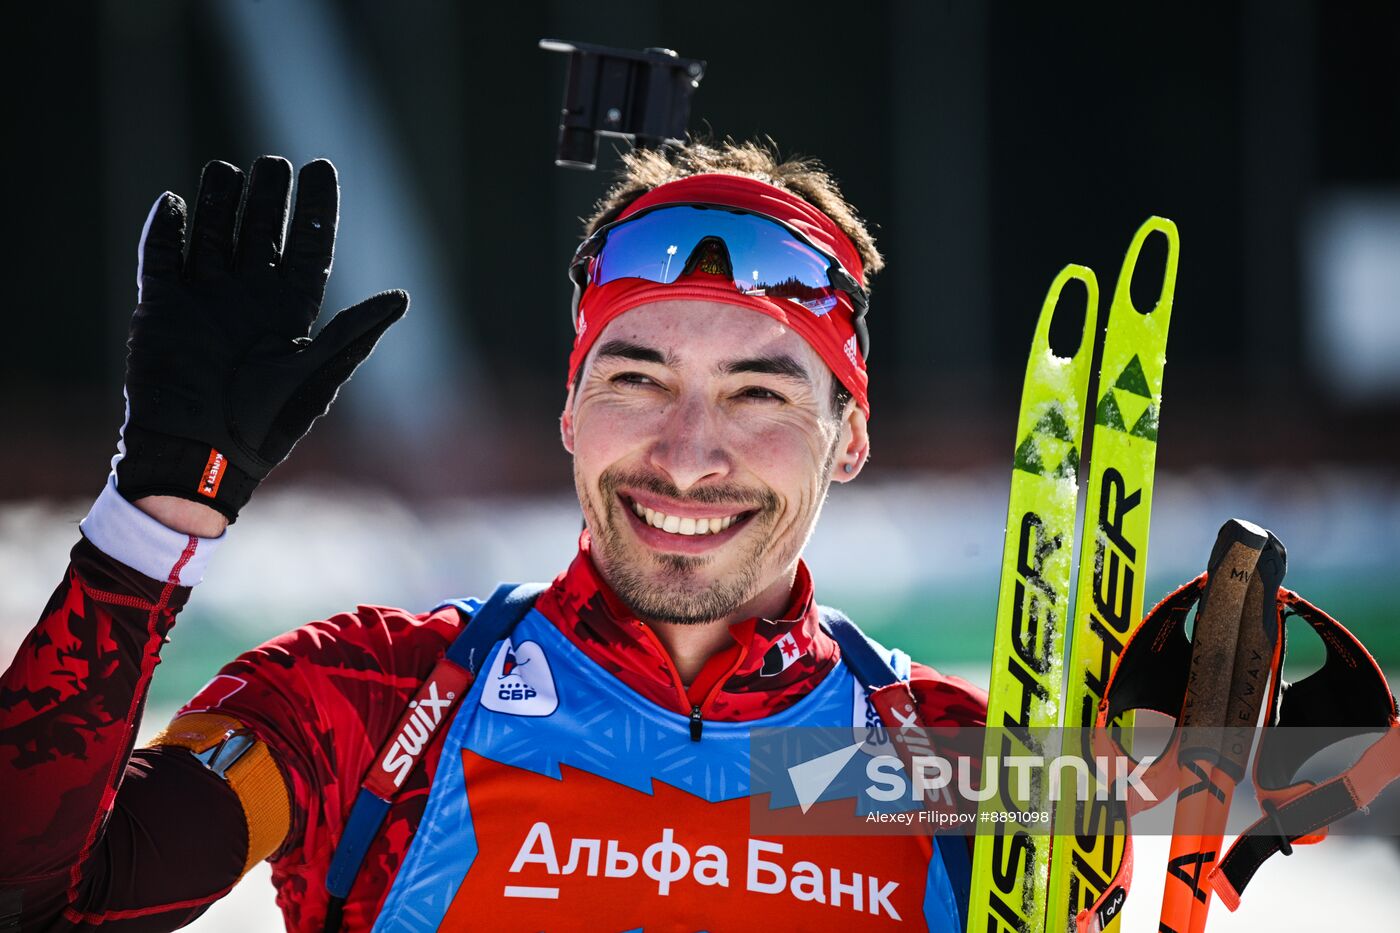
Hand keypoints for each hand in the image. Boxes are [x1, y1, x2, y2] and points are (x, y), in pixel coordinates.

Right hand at [115, 157, 407, 521]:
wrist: (199, 456)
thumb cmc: (265, 425)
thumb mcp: (315, 376)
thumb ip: (353, 333)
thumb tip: (402, 296)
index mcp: (291, 310)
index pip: (308, 246)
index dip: (316, 207)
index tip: (321, 166)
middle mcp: (250, 298)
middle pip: (261, 230)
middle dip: (268, 196)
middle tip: (274, 165)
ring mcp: (205, 299)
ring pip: (212, 233)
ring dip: (219, 202)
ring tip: (228, 171)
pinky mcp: (163, 307)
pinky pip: (162, 256)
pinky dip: (167, 229)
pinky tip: (177, 202)